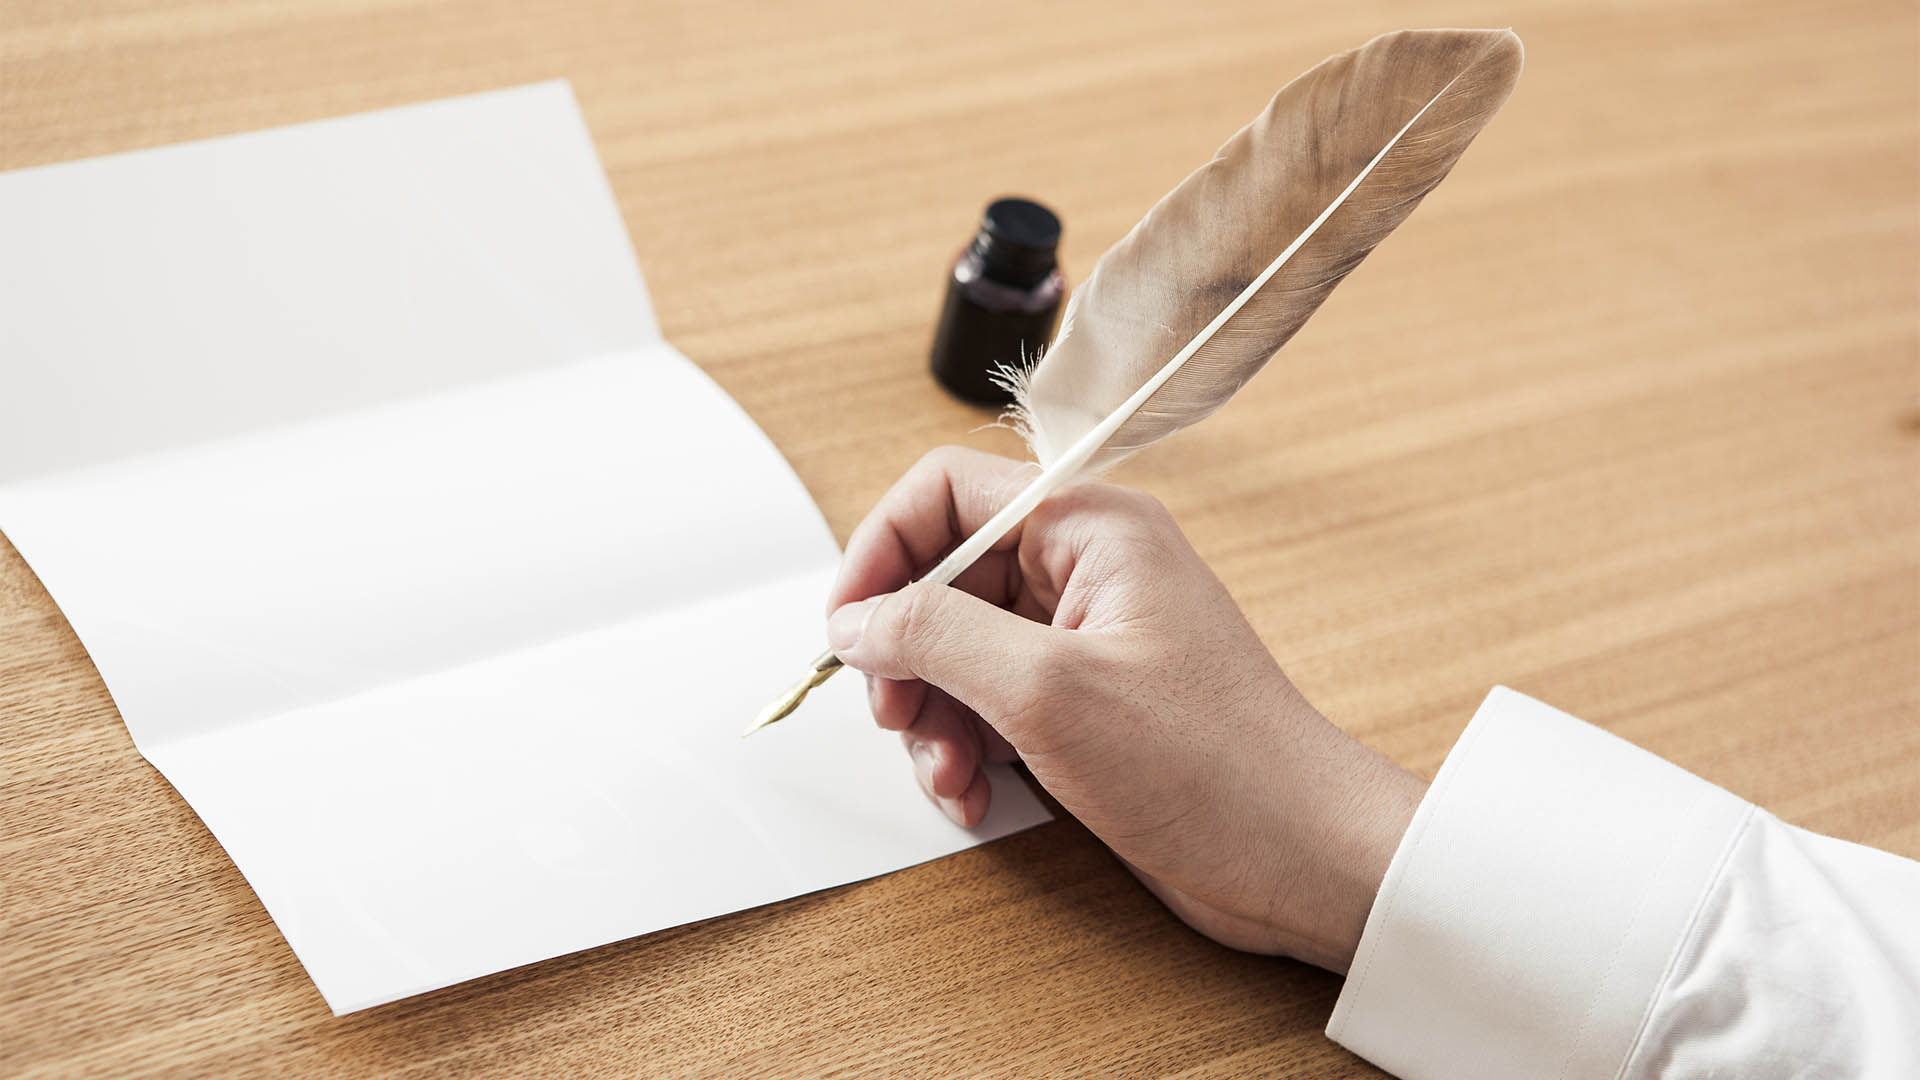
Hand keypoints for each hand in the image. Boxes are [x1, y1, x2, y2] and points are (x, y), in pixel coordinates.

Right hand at [825, 447, 1425, 972]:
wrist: (1301, 858)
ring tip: (949, 775)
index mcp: (1089, 529)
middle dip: (906, 655)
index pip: (945, 491)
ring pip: (958, 650)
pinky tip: (975, 795)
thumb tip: (857, 618)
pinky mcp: (1087, 703)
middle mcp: (1086, 570)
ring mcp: (1086, 639)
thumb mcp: (1047, 692)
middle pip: (942, 578)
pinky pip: (992, 704)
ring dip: (933, 717)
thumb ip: (935, 635)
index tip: (848, 625)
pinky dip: (968, 749)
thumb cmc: (1214, 766)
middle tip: (898, 716)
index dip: (881, 550)